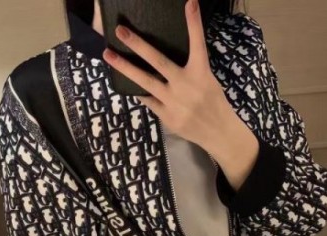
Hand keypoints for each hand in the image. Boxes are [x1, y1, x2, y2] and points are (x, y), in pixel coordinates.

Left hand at [102, 0, 230, 149]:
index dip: (193, 23)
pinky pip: (148, 100)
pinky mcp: (167, 116)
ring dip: (125, 68)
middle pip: (158, 61)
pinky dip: (138, 90)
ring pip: (146, 82)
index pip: (197, 43)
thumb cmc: (212, 102)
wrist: (218, 132)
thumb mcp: (208, 80)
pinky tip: (125, 82)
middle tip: (120, 30)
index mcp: (200, 72)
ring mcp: (174, 102)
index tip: (189, 2)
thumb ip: (191, 67)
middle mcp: (185, 85)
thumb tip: (166, 56)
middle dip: (138, 44)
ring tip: (108, 55)